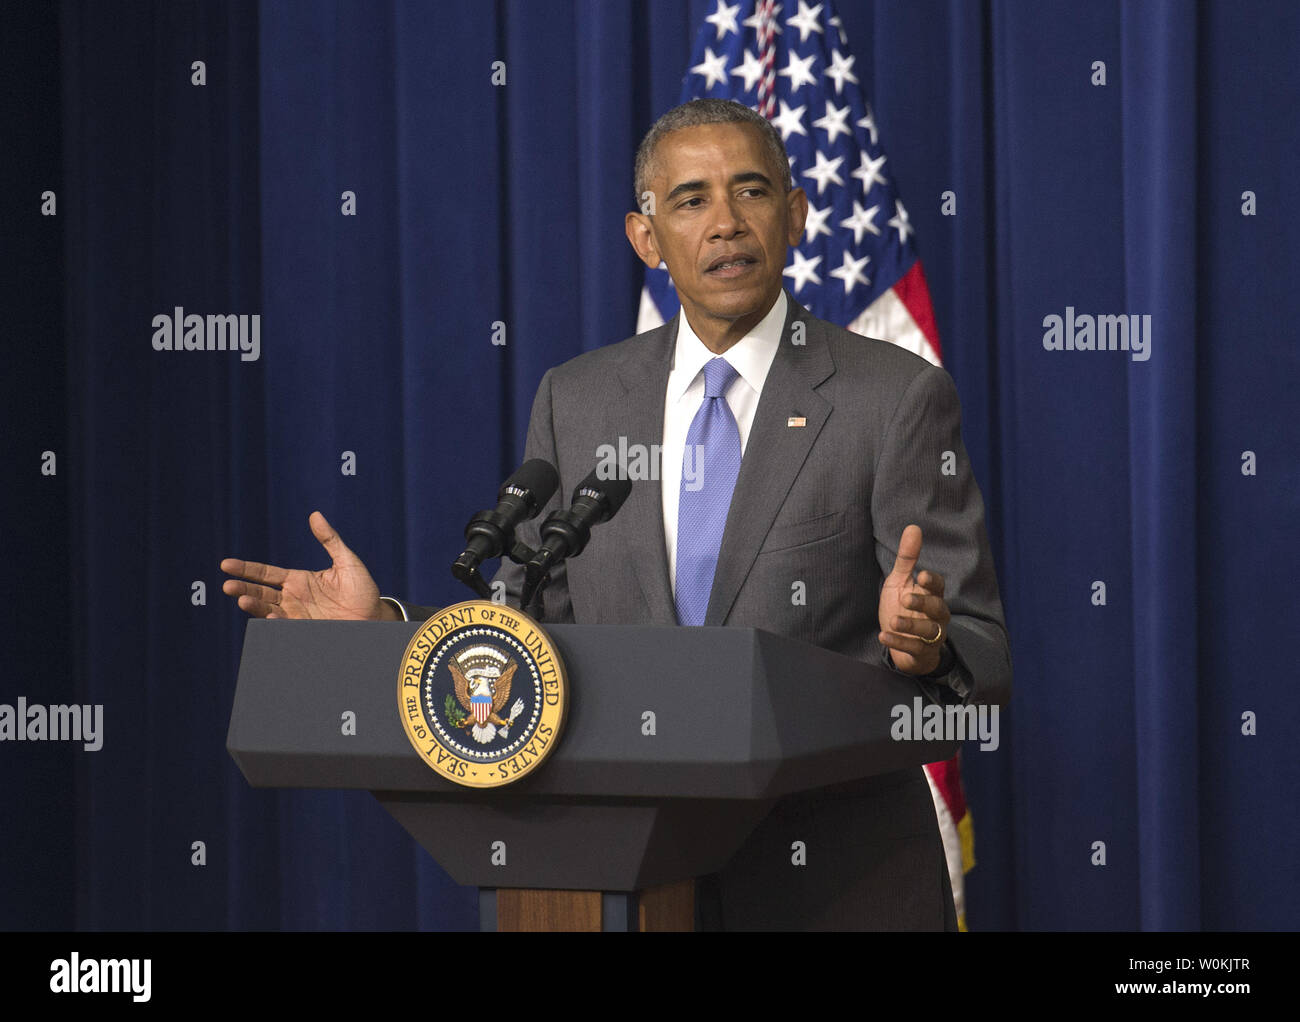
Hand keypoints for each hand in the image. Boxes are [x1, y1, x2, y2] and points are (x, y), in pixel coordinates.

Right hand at [220, 511, 394, 620]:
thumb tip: (315, 515)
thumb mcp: (347, 562)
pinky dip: (277, 623)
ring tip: (243, 600)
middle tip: (228, 586)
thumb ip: (330, 540)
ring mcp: (297, 616)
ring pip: (268, 611)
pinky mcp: (305, 631)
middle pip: (261, 593)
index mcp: (298, 581)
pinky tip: (272, 617)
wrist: (376, 617)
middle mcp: (293, 599)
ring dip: (255, 607)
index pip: (265, 573)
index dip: (246, 569)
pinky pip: (286, 627)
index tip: (226, 565)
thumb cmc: (362, 590)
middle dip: (243, 589)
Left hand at [878, 524, 950, 675]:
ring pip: (929, 631)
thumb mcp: (901, 582)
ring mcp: (931, 636)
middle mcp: (936, 616)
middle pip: (938, 609)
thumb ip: (908, 558)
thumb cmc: (903, 608)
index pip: (938, 587)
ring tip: (893, 620)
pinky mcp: (921, 653)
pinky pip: (914, 649)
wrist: (903, 644)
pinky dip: (899, 643)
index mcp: (932, 596)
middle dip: (923, 603)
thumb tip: (913, 527)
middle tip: (905, 599)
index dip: (932, 582)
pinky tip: (883, 636)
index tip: (922, 576)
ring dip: (911, 626)